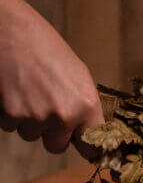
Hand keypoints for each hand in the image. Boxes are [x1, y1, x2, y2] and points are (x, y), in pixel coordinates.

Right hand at [0, 0, 103, 156]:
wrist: (12, 30)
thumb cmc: (46, 49)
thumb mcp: (78, 76)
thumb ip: (85, 108)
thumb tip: (90, 135)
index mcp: (87, 105)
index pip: (92, 146)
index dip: (87, 149)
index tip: (87, 152)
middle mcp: (64, 115)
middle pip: (57, 146)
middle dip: (51, 132)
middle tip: (46, 105)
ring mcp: (35, 116)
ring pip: (31, 136)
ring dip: (29, 121)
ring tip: (29, 92)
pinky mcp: (11, 114)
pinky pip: (11, 127)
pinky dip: (9, 114)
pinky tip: (13, 90)